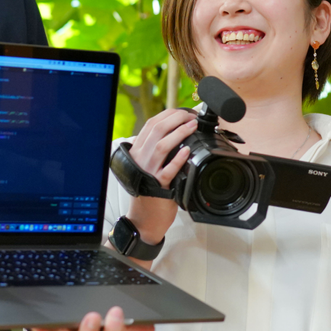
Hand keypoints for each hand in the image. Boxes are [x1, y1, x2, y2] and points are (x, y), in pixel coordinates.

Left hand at [29, 306, 153, 330]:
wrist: (89, 287)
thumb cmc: (107, 298)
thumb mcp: (122, 303)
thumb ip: (135, 316)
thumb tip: (150, 328)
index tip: (119, 313)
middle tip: (95, 316)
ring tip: (69, 319)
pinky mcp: (49, 328)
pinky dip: (40, 330)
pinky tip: (39, 325)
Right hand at [124, 108, 198, 245]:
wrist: (144, 218)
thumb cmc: (150, 190)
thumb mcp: (150, 165)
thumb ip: (159, 149)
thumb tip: (179, 131)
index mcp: (138, 150)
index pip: (152, 124)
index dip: (169, 114)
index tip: (184, 112)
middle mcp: (141, 158)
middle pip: (156, 130)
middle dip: (176, 118)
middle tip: (191, 117)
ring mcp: (148, 171)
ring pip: (161, 146)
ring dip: (179, 133)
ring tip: (192, 126)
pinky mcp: (156, 186)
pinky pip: (167, 170)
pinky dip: (178, 159)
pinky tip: (187, 151)